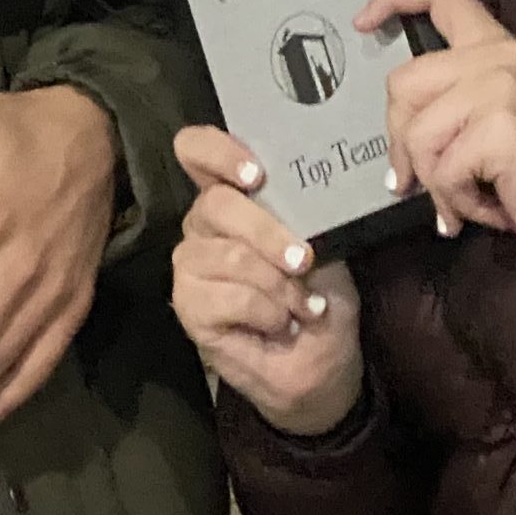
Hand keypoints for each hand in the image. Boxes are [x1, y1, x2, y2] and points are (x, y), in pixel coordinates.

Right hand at [172, 126, 363, 437]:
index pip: (197, 151)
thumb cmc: (321, 297)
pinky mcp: (188, 305)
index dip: (217, 151)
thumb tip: (301, 191)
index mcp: (234, 196)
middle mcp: (204, 223)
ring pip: (226, 254)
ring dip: (275, 283)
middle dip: (268, 232)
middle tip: (304, 261)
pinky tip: (279, 323)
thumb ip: (305, 214)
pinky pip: (224, 296)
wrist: (321, 363)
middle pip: (216, 203)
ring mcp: (191, 264)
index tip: (255, 173)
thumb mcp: (327, 247)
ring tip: (302, 305)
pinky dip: (264, 310)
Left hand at [356, 0, 515, 273]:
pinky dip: (457, 201)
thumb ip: (448, 106)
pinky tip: (489, 206)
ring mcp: (501, 87)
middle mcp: (499, 56)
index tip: (363, 22)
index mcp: (496, 47)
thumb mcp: (490, 124)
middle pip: (402, 83)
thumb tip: (396, 135)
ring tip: (468, 198)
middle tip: (417, 182)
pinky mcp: (502, 126)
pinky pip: (441, 170)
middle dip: (401, 143)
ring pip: (417, 133)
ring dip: (435, 182)